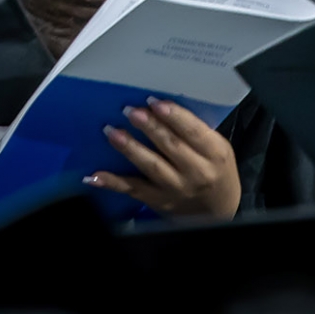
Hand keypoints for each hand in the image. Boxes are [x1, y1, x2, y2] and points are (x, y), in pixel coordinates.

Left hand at [86, 98, 240, 218]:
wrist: (219, 211)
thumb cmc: (216, 169)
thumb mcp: (217, 148)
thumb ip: (196, 132)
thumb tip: (160, 107)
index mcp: (215, 154)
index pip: (194, 132)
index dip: (174, 116)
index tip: (154, 102)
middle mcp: (197, 172)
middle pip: (170, 146)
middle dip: (149, 127)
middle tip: (130, 111)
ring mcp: (176, 189)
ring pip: (150, 166)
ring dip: (129, 148)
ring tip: (112, 131)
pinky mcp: (159, 201)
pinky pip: (133, 190)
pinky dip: (113, 183)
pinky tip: (95, 176)